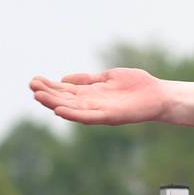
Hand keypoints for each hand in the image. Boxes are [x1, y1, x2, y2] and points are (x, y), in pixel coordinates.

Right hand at [30, 68, 168, 125]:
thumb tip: (64, 79)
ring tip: (39, 98)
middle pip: (66, 100)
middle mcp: (94, 103)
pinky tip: (61, 110)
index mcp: (92, 93)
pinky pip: (90, 117)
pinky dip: (75, 114)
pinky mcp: (111, 116)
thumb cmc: (138, 85)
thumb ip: (87, 79)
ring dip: (56, 104)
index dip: (50, 86)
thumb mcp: (107, 77)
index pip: (66, 90)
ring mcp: (102, 111)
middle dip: (49, 94)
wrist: (161, 95)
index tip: (34, 80)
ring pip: (74, 109)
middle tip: (32, 87)